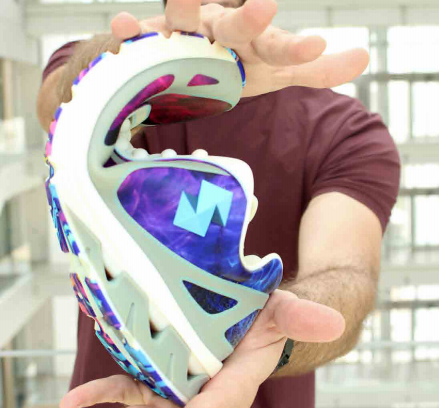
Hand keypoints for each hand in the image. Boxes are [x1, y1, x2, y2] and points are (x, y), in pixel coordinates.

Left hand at [60, 290, 344, 407]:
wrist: (250, 323)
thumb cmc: (268, 320)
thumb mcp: (285, 312)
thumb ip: (302, 318)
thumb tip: (332, 322)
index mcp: (236, 378)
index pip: (219, 401)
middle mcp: (203, 387)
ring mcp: (178, 382)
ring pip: (146, 400)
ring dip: (118, 403)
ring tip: (78, 406)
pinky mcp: (160, 371)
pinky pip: (128, 387)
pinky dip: (103, 397)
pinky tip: (74, 403)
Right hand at [110, 0, 368, 97]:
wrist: (193, 73)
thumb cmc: (236, 68)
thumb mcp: (274, 71)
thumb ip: (314, 69)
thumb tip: (364, 58)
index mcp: (250, 40)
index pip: (275, 43)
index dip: (294, 47)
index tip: (317, 47)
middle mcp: (218, 30)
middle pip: (233, 24)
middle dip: (246, 18)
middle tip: (265, 7)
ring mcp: (184, 33)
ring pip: (182, 16)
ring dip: (183, 5)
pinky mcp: (151, 43)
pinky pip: (140, 35)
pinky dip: (129, 32)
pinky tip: (123, 28)